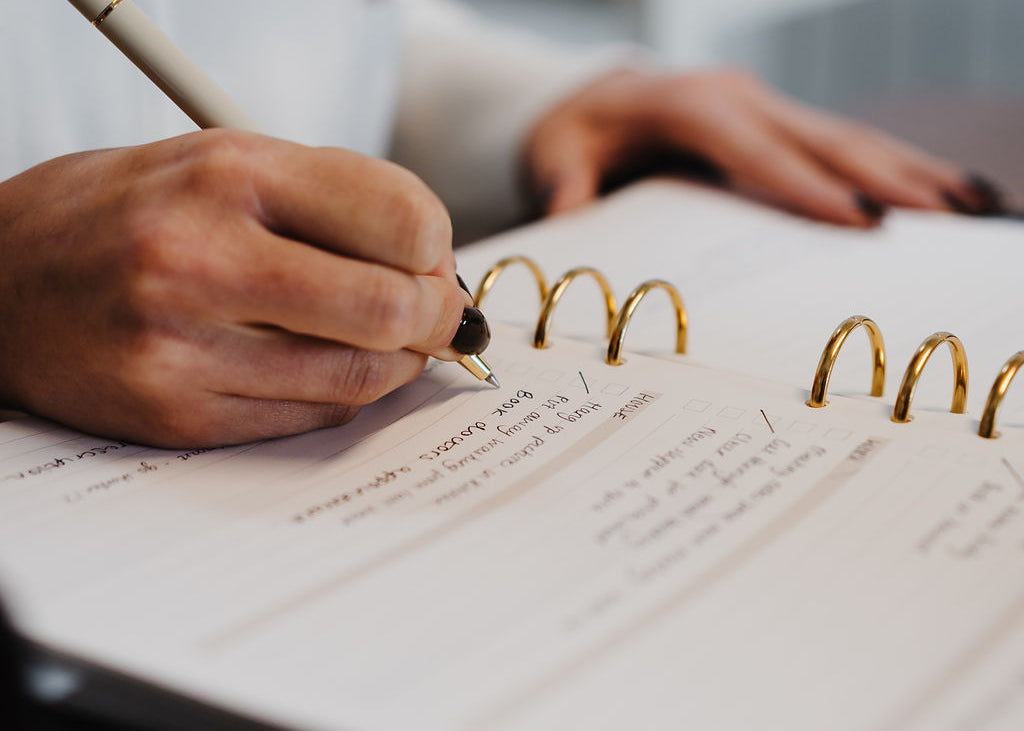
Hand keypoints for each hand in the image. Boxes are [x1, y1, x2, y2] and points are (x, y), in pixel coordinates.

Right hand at [0, 130, 470, 446]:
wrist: (0, 281)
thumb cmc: (130, 214)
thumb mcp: (224, 164)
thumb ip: (334, 201)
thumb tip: (435, 263)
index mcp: (227, 174)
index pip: (398, 216)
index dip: (437, 247)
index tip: (433, 260)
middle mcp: (200, 259)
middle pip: (389, 308)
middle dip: (436, 317)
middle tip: (436, 316)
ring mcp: (183, 348)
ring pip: (359, 377)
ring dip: (399, 362)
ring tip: (387, 339)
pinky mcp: (177, 416)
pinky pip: (312, 417)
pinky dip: (343, 393)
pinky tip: (324, 365)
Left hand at [526, 68, 1004, 225]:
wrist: (593, 96)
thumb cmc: (577, 131)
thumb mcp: (557, 156)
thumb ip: (565, 188)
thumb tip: (569, 218)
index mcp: (689, 105)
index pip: (753, 149)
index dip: (806, 186)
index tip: (859, 221)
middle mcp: (738, 97)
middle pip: (820, 138)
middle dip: (886, 179)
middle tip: (944, 219)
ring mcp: (764, 105)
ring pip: (847, 136)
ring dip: (908, 170)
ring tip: (967, 206)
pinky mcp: (778, 120)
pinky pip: (842, 143)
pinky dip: (894, 166)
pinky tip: (938, 190)